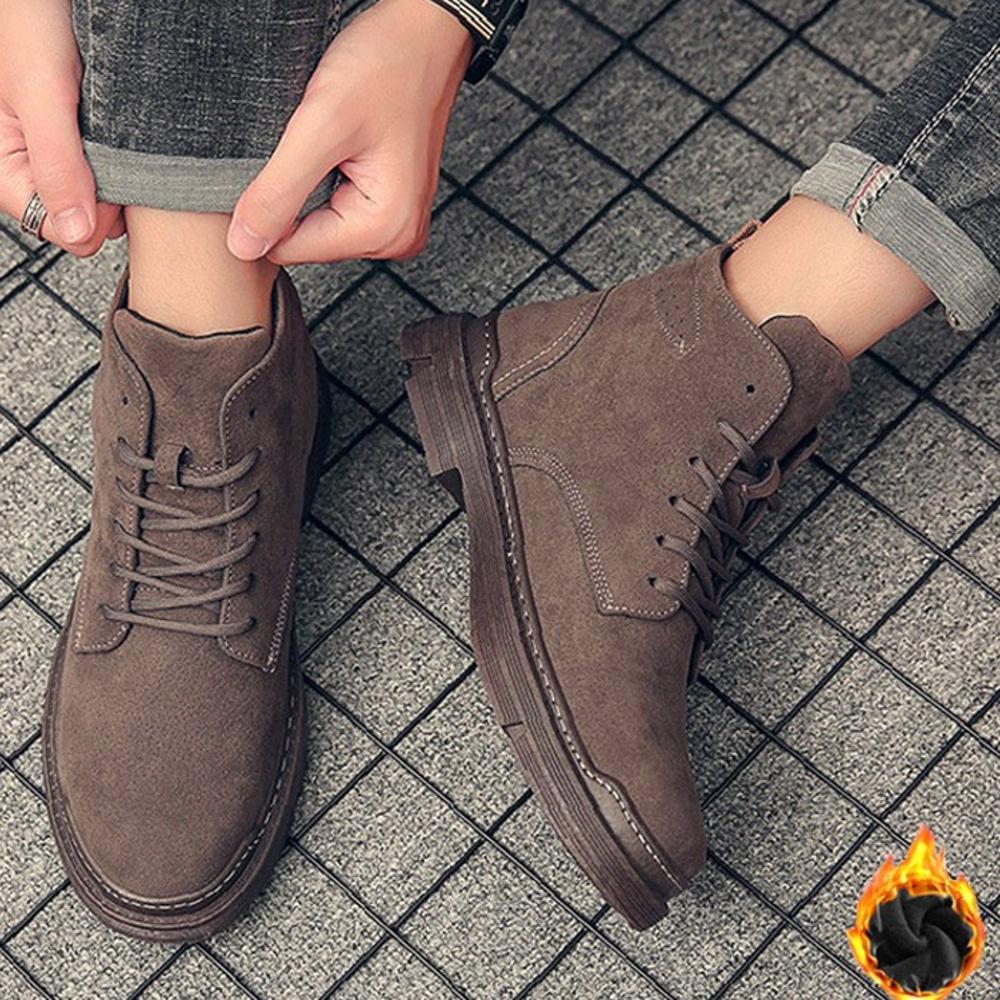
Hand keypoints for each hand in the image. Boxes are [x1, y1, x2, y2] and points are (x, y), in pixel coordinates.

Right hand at [0, 0, 122, 253]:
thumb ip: (57, 165)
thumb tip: (76, 232)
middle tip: (123, 152)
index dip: (93, 218)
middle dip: (111, 200)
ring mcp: (66, 158)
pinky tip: (132, 134)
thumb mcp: (42, 93)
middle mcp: (35, 168)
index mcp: (7, 168)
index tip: (111, 181)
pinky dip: (133, 161)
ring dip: (125, 178)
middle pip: (87, 222)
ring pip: (106, 202)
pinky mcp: (91, 142)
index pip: (57, 231)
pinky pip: (119, 174)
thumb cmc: (32, 18)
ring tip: (126, 137)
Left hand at [227, 0, 472, 264]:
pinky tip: (336, 149)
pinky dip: (323, 180)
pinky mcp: (390, 207)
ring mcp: (396, 224)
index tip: (281, 159)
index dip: (269, 206)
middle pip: (308, 240)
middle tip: (310, 143)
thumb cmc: (386, 68)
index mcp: (384, 229)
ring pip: (319, 224)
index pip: (293, 249)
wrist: (425, 36)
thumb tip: (243, 247)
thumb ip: (279, 192)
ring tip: (328, 142)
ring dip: (308, 184)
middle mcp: (396, 238)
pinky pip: (337, 209)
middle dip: (293, 194)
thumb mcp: (320, 128)